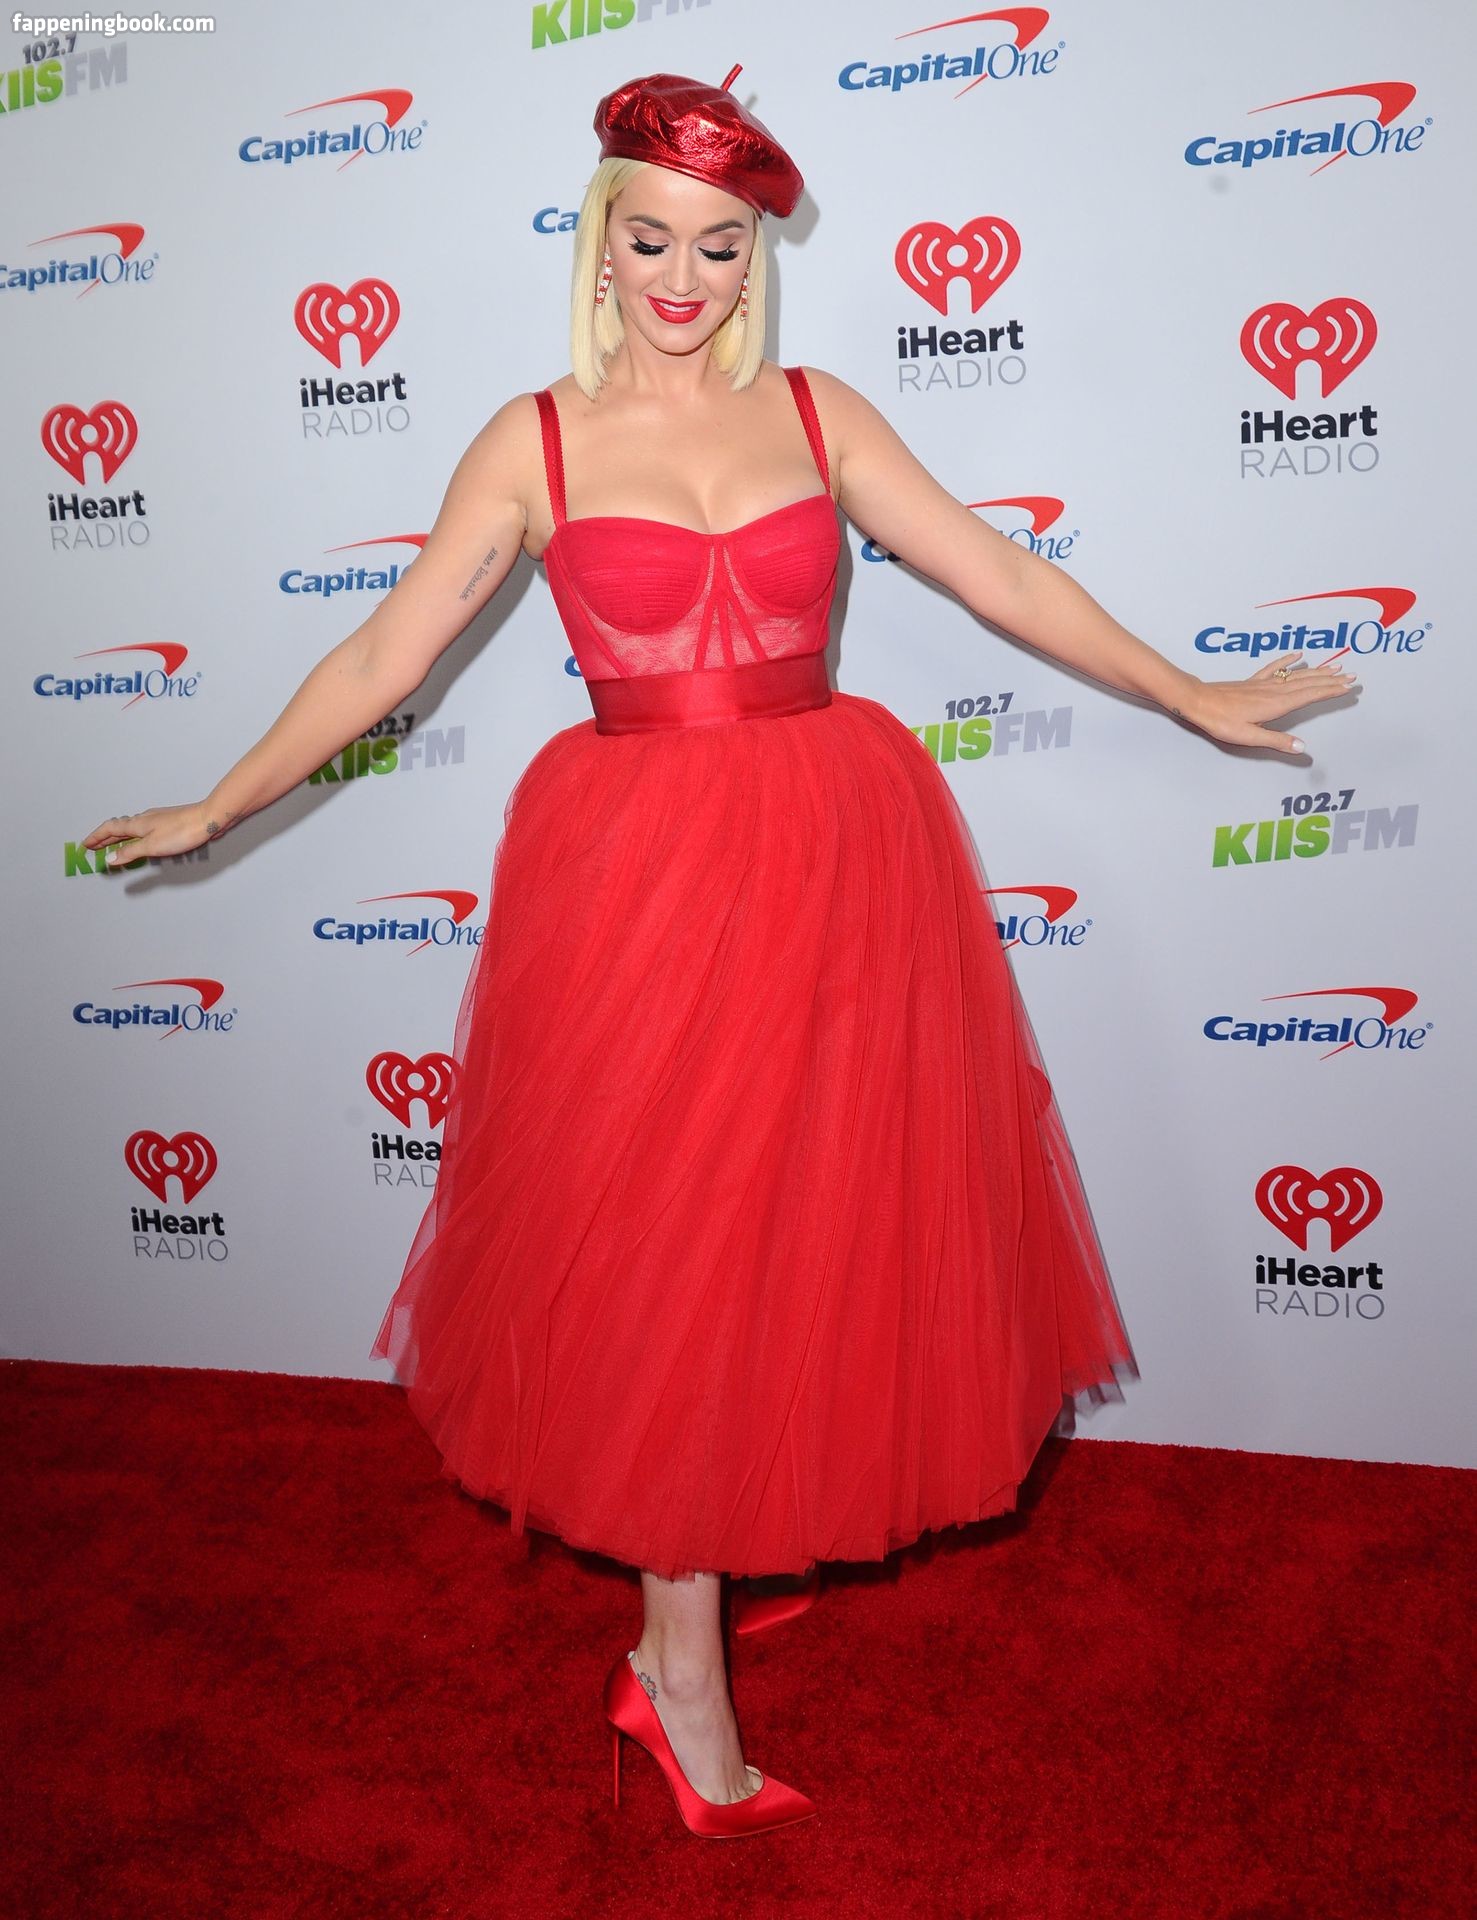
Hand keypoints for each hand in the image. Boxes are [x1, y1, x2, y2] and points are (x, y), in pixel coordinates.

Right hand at [80, 802, 214, 868]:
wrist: (208, 819)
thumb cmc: (182, 831)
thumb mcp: (152, 846)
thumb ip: (130, 852)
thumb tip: (110, 858)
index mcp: (137, 823)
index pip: (109, 829)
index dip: (96, 837)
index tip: (86, 845)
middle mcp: (145, 819)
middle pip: (119, 828)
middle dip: (105, 838)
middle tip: (94, 846)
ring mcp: (157, 820)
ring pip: (132, 828)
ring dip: (119, 837)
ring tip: (113, 844)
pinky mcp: (169, 823)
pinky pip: (145, 829)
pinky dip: (135, 836)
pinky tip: (141, 840)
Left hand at [1177, 656, 1359, 752]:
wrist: (1198, 701)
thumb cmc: (1220, 720)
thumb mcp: (1249, 736)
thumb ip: (1276, 741)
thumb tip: (1301, 747)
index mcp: (1276, 704)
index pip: (1310, 695)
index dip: (1330, 690)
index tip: (1347, 686)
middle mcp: (1273, 691)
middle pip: (1308, 683)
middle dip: (1330, 679)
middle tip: (1350, 675)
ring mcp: (1263, 684)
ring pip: (1296, 675)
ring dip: (1316, 671)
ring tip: (1334, 666)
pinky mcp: (1252, 682)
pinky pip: (1274, 668)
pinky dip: (1287, 661)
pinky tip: (1297, 655)